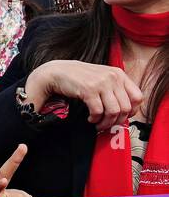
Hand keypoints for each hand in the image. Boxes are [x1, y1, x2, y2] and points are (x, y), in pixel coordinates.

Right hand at [24, 59, 142, 132]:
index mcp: (119, 74)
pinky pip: (98, 111)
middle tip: (108, 125)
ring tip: (98, 123)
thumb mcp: (102, 78)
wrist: (57, 72)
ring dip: (106, 122)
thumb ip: (115, 89)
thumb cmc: (79, 78)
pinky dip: (95, 119)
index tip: (122, 117)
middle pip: (126, 107)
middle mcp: (113, 77)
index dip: (132, 111)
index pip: (138, 97)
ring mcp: (101, 83)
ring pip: (114, 111)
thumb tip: (124, 110)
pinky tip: (90, 119)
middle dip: (117, 121)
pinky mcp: (89, 90)